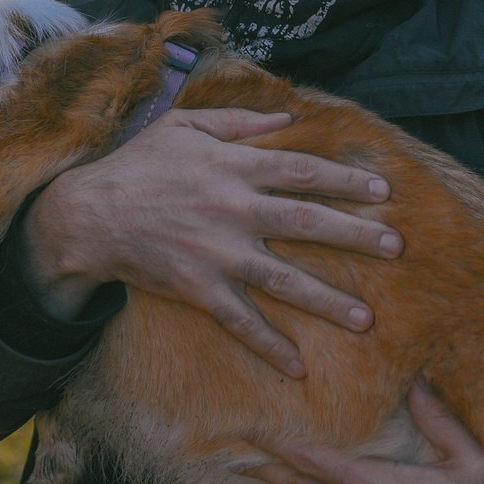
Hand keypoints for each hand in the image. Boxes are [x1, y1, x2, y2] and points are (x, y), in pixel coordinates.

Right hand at [21, 107, 403, 376]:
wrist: (86, 215)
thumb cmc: (138, 165)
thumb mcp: (185, 126)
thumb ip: (239, 121)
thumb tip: (288, 117)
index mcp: (233, 166)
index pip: (302, 171)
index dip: (346, 179)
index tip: (384, 191)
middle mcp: (231, 208)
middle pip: (305, 222)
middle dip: (354, 235)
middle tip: (397, 247)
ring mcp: (216, 252)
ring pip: (281, 279)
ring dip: (327, 300)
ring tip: (367, 318)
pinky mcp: (197, 288)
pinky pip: (239, 321)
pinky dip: (268, 345)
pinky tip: (297, 367)